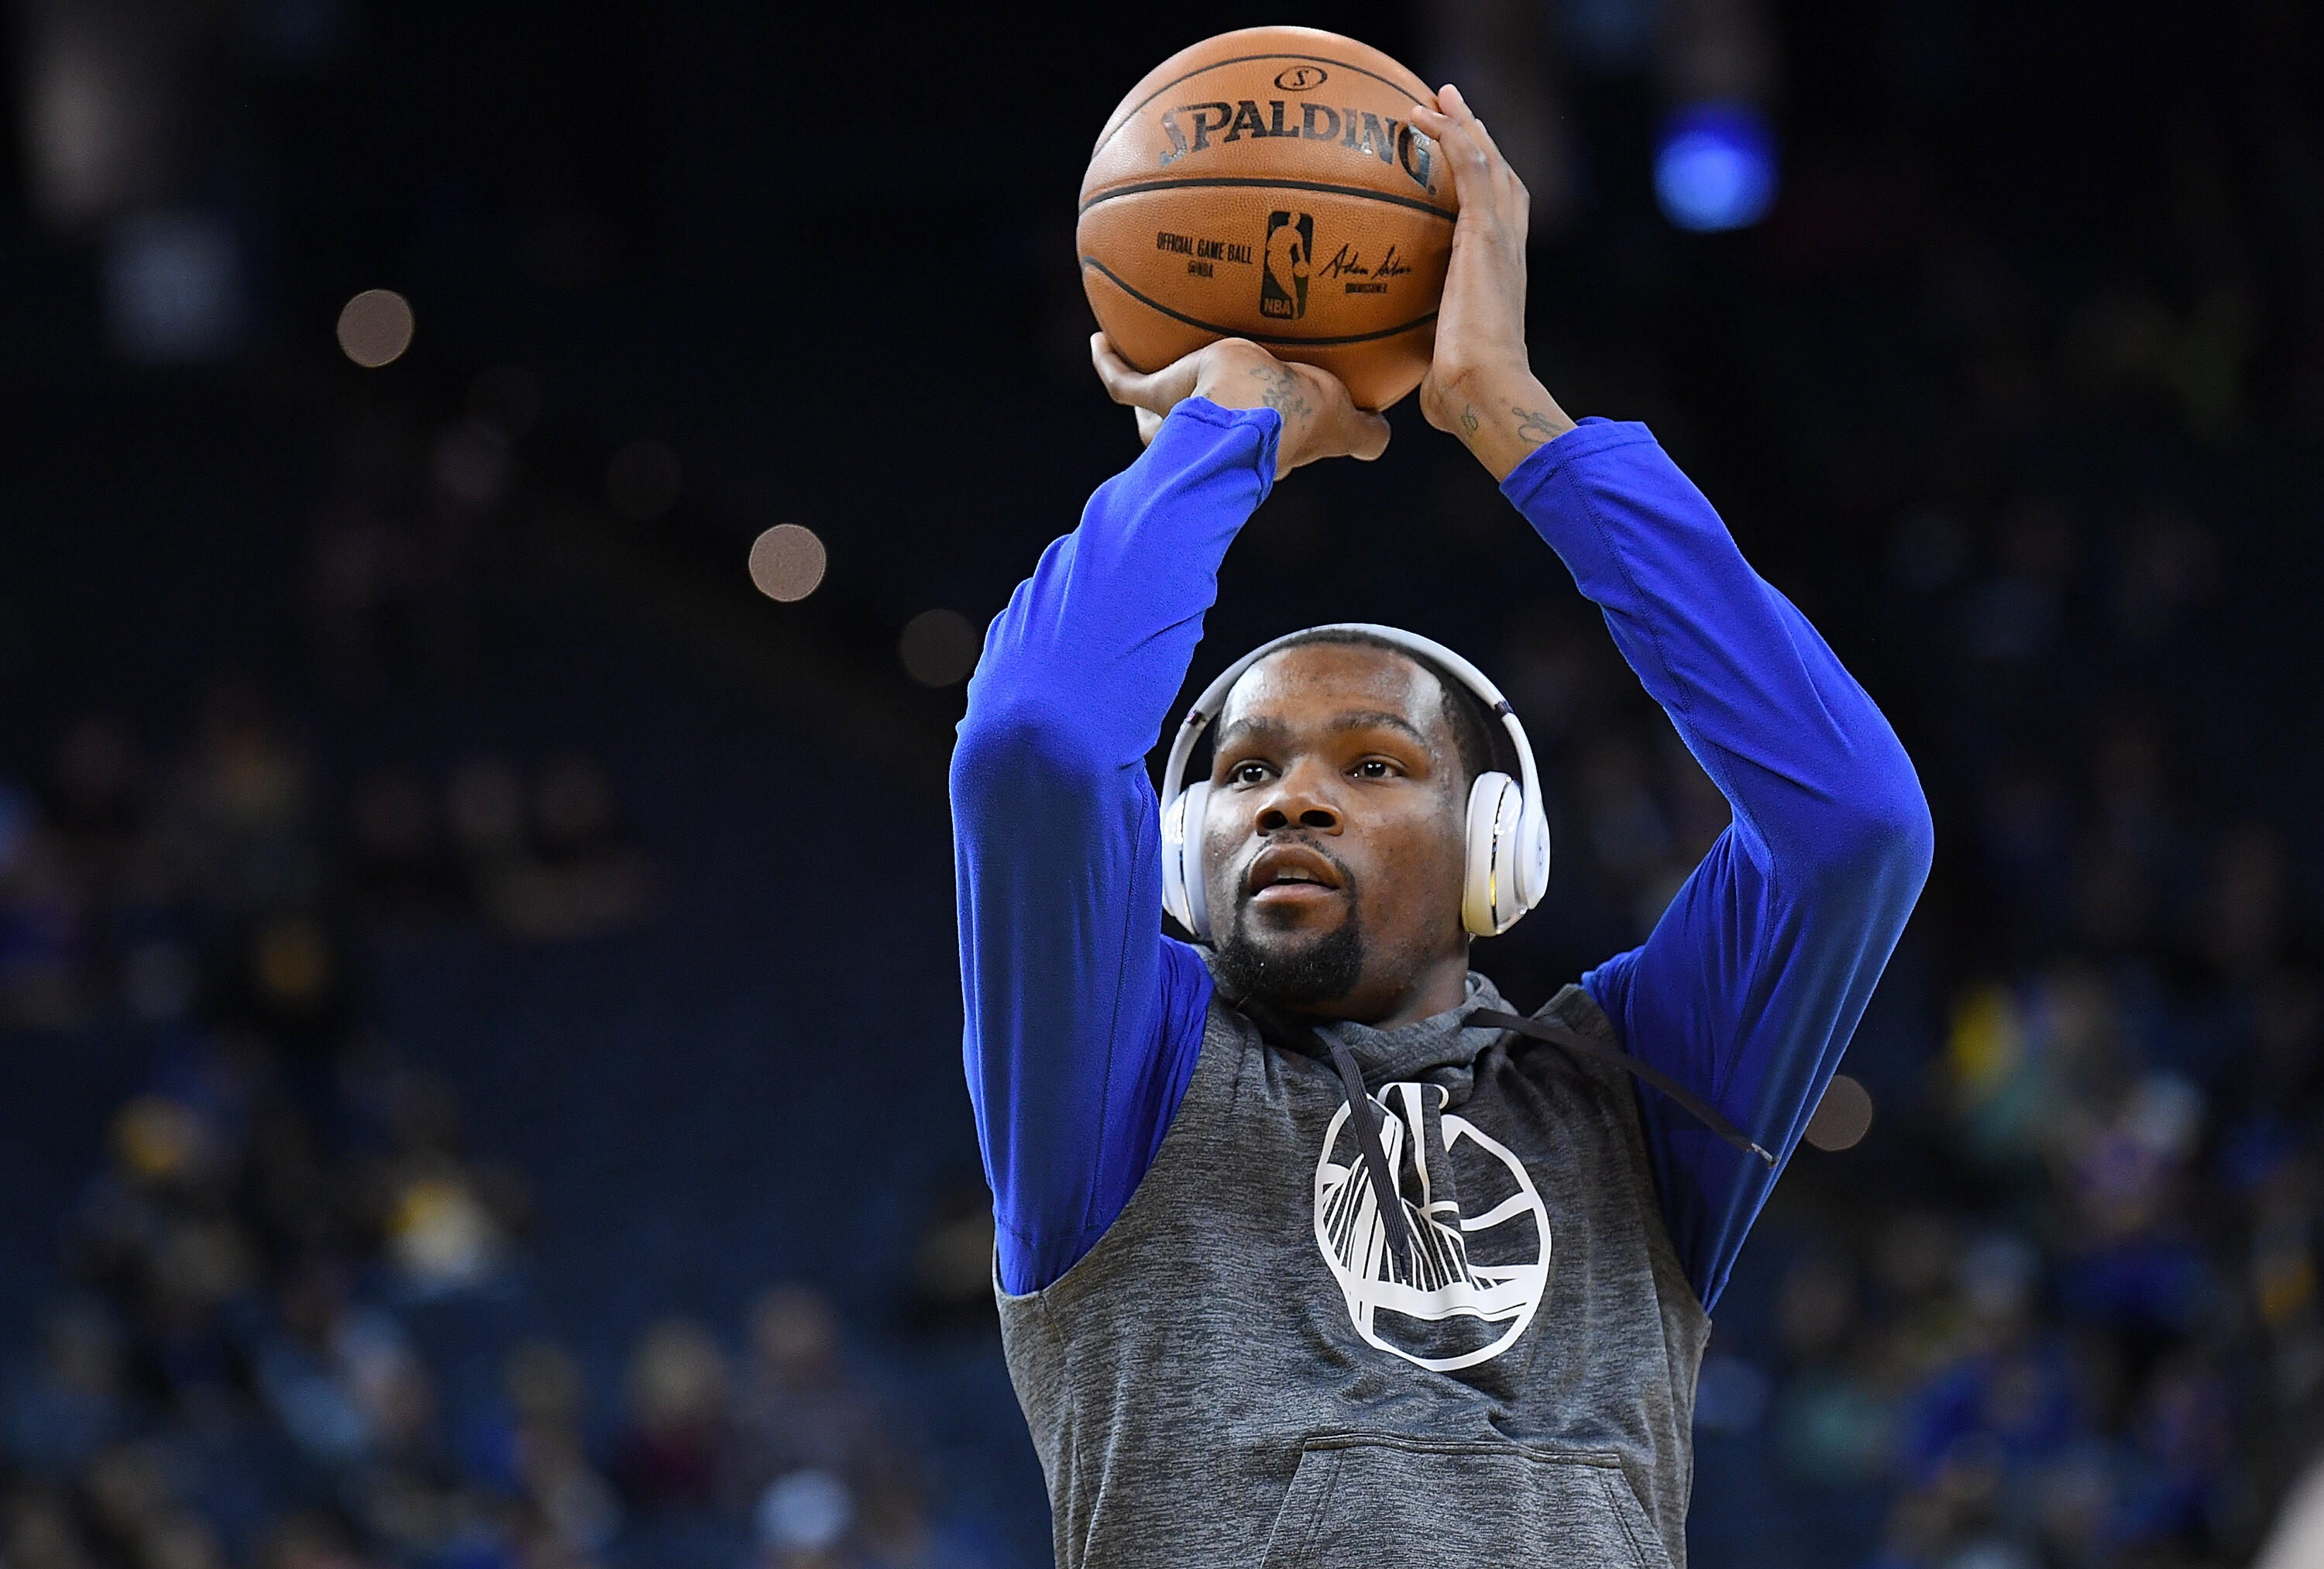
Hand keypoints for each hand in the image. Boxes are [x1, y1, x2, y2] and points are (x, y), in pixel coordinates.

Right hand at [1091, 334, 1389, 478]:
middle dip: (1188, 432)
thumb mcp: (1343, 424)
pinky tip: (1099, 338)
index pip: (1243, 452)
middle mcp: (1209, 442)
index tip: (1249, 434)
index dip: (1246, 446)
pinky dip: (1109, 362)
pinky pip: (1123, 381)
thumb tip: (1383, 440)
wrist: (1249, 408)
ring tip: (1143, 371)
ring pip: (1154, 419)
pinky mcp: (1157, 393)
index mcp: (1251, 450)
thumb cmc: (1298, 420)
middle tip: (1188, 406)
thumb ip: (1364, 435)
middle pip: (1191, 441)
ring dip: (1148, 402)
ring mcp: (1178, 421)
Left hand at [1406, 84, 1574, 480]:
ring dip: (1464, 125)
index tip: (1465, 159)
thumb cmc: (1462, 398)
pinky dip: (1453, 136)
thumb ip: (1427, 367)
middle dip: (1479, 139)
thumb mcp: (1438, 374)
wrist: (1483, 392)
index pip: (1498, 217)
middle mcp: (1508, 250)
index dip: (1487, 182)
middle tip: (1455, 108)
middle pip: (1502, 177)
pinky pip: (1473, 169)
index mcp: (1499, 277)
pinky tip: (1428, 115)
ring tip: (1439, 94)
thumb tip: (1402, 392)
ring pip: (1489, 163)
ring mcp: (1501, 239)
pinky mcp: (1486, 235)